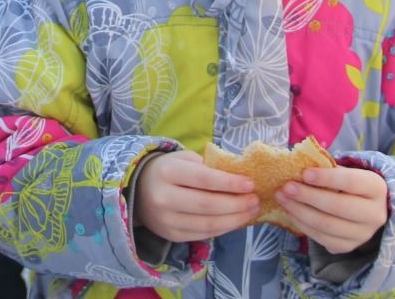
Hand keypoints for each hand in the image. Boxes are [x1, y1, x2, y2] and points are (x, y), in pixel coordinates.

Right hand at [131, 149, 258, 242]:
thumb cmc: (168, 170)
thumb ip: (208, 167)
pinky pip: (203, 235)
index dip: (230, 183)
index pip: (204, 179)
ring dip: (234, 220)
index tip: (251, 184)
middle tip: (256, 201)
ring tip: (251, 212)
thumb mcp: (184, 159)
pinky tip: (235, 221)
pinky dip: (223, 228)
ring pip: (208, 224)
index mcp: (167, 172)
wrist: (138, 190)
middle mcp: (164, 198)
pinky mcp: (171, 235)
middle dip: (237, 204)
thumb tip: (239, 179)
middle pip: (208, 205)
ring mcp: (166, 220)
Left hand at [278, 166, 388, 254]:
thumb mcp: (346, 171)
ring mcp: (362, 234)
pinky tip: (290, 211)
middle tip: (286, 187)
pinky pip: (321, 238)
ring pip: (327, 225)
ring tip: (282, 198)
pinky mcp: (348, 247)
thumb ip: (327, 169)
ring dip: (299, 211)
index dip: (327, 178)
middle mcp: (375, 214)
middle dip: (308, 197)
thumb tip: (297, 167)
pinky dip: (302, 225)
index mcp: (376, 188)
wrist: (366, 208)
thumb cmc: (351, 183)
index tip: (304, 173)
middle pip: (338, 207)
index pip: (352, 182)